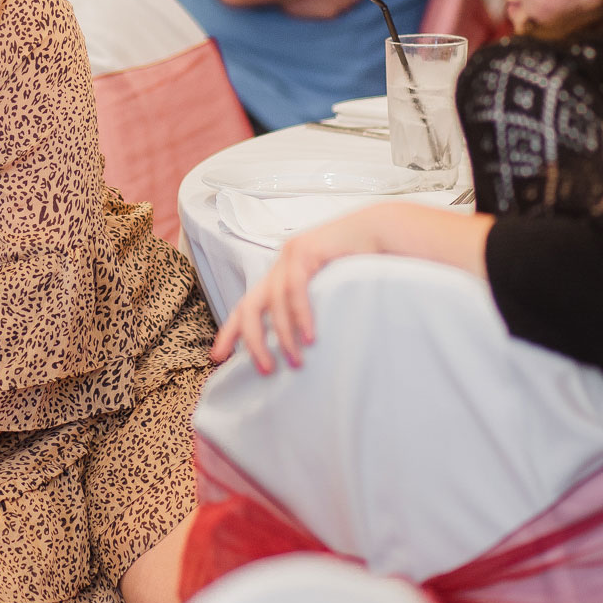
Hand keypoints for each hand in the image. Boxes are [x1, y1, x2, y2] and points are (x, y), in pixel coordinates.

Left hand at [213, 205, 388, 372]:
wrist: (385, 231)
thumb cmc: (361, 265)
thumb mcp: (328, 293)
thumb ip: (309, 311)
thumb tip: (298, 348)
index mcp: (280, 276)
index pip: (246, 306)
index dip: (230, 332)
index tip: (217, 358)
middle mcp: (280, 265)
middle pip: (249, 306)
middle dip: (251, 340)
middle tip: (264, 371)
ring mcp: (292, 255)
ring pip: (273, 302)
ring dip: (283, 335)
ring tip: (295, 362)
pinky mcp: (308, 250)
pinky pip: (296, 289)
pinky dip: (300, 315)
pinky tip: (309, 337)